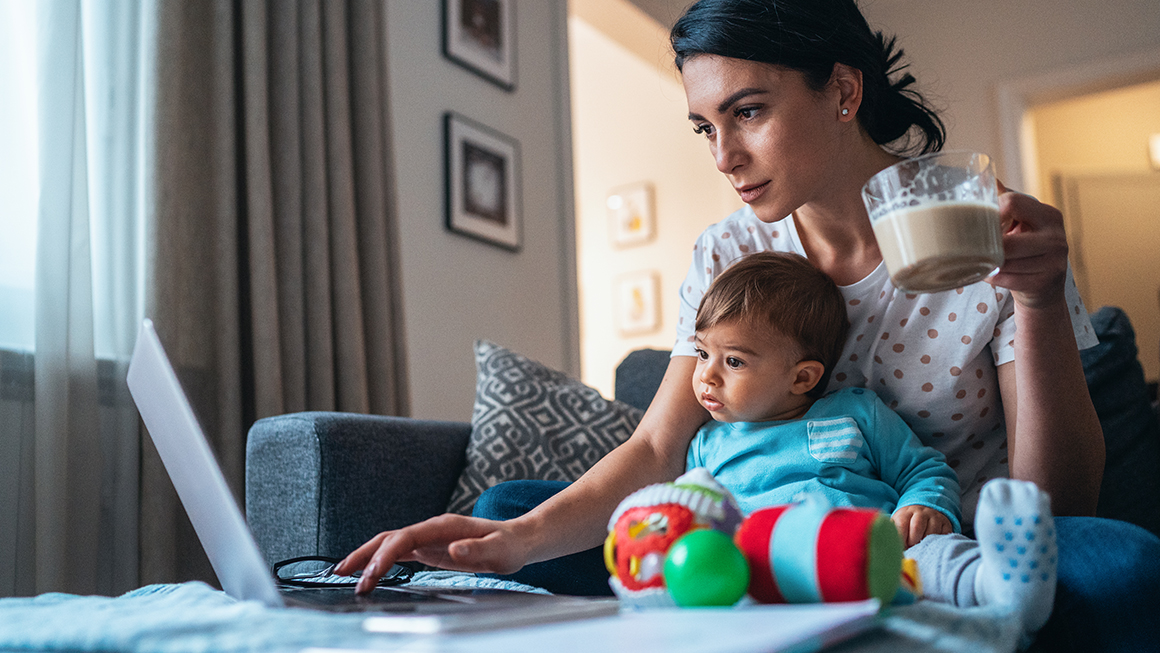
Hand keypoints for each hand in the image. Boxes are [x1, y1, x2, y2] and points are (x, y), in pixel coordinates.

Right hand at [333, 513, 532, 593]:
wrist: (518, 540)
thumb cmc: (509, 546)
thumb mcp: (499, 551)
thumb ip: (476, 550)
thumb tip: (452, 551)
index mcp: (443, 527)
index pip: (405, 538)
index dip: (385, 556)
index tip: (371, 575)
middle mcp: (431, 530)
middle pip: (389, 538)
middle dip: (364, 554)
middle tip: (342, 575)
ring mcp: (428, 538)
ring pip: (389, 544)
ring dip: (366, 557)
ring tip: (343, 573)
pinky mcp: (429, 549)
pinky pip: (398, 553)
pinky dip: (380, 561)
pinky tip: (368, 573)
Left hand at [891, 504, 951, 547]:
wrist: (925, 510)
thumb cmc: (907, 523)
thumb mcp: (897, 523)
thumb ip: (893, 533)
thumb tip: (889, 548)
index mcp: (905, 513)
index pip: (902, 524)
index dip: (901, 538)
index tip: (900, 546)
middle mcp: (921, 512)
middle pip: (917, 527)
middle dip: (913, 541)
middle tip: (911, 548)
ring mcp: (934, 517)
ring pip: (931, 531)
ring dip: (926, 543)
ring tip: (921, 547)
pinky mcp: (946, 523)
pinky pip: (944, 534)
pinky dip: (938, 542)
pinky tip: (932, 545)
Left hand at [986, 180, 1069, 309]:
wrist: (1045, 287)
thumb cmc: (1027, 248)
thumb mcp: (1022, 222)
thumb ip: (1006, 202)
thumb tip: (986, 177)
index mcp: (1049, 215)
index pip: (1013, 203)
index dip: (990, 213)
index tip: (979, 223)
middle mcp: (1055, 236)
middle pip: (1007, 241)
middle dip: (985, 246)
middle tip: (969, 247)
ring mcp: (1054, 261)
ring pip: (1005, 262)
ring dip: (986, 264)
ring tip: (977, 261)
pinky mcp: (1045, 282)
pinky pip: (1007, 280)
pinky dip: (992, 278)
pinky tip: (988, 274)